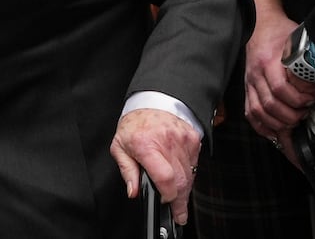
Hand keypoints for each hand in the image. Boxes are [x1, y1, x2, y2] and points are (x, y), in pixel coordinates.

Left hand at [110, 108, 200, 226]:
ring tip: (177, 195)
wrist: (152, 102)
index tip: (166, 203)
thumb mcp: (120, 147)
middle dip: (179, 201)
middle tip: (177, 213)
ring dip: (184, 188)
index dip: (168, 195)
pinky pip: (195, 164)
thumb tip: (133, 191)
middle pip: (181, 180)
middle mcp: (167, 142)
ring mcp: (183, 140)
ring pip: (190, 175)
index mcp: (146, 144)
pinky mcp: (193, 140)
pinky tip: (179, 173)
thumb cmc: (134, 125)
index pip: (165, 177)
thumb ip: (127, 171)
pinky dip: (188, 173)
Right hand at [244, 0, 314, 138]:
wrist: (261, 23)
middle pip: (270, 105)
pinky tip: (275, 132)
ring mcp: (249, 82)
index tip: (313, 99)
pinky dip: (262, 126)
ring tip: (294, 121)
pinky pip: (250, 112)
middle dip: (291, 115)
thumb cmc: (282, 33)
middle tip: (305, 112)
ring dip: (278, 123)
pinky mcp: (247, 88)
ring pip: (258, 112)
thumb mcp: (299, 43)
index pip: (280, 89)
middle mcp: (255, 74)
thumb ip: (309, 65)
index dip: (299, 99)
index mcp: (267, 61)